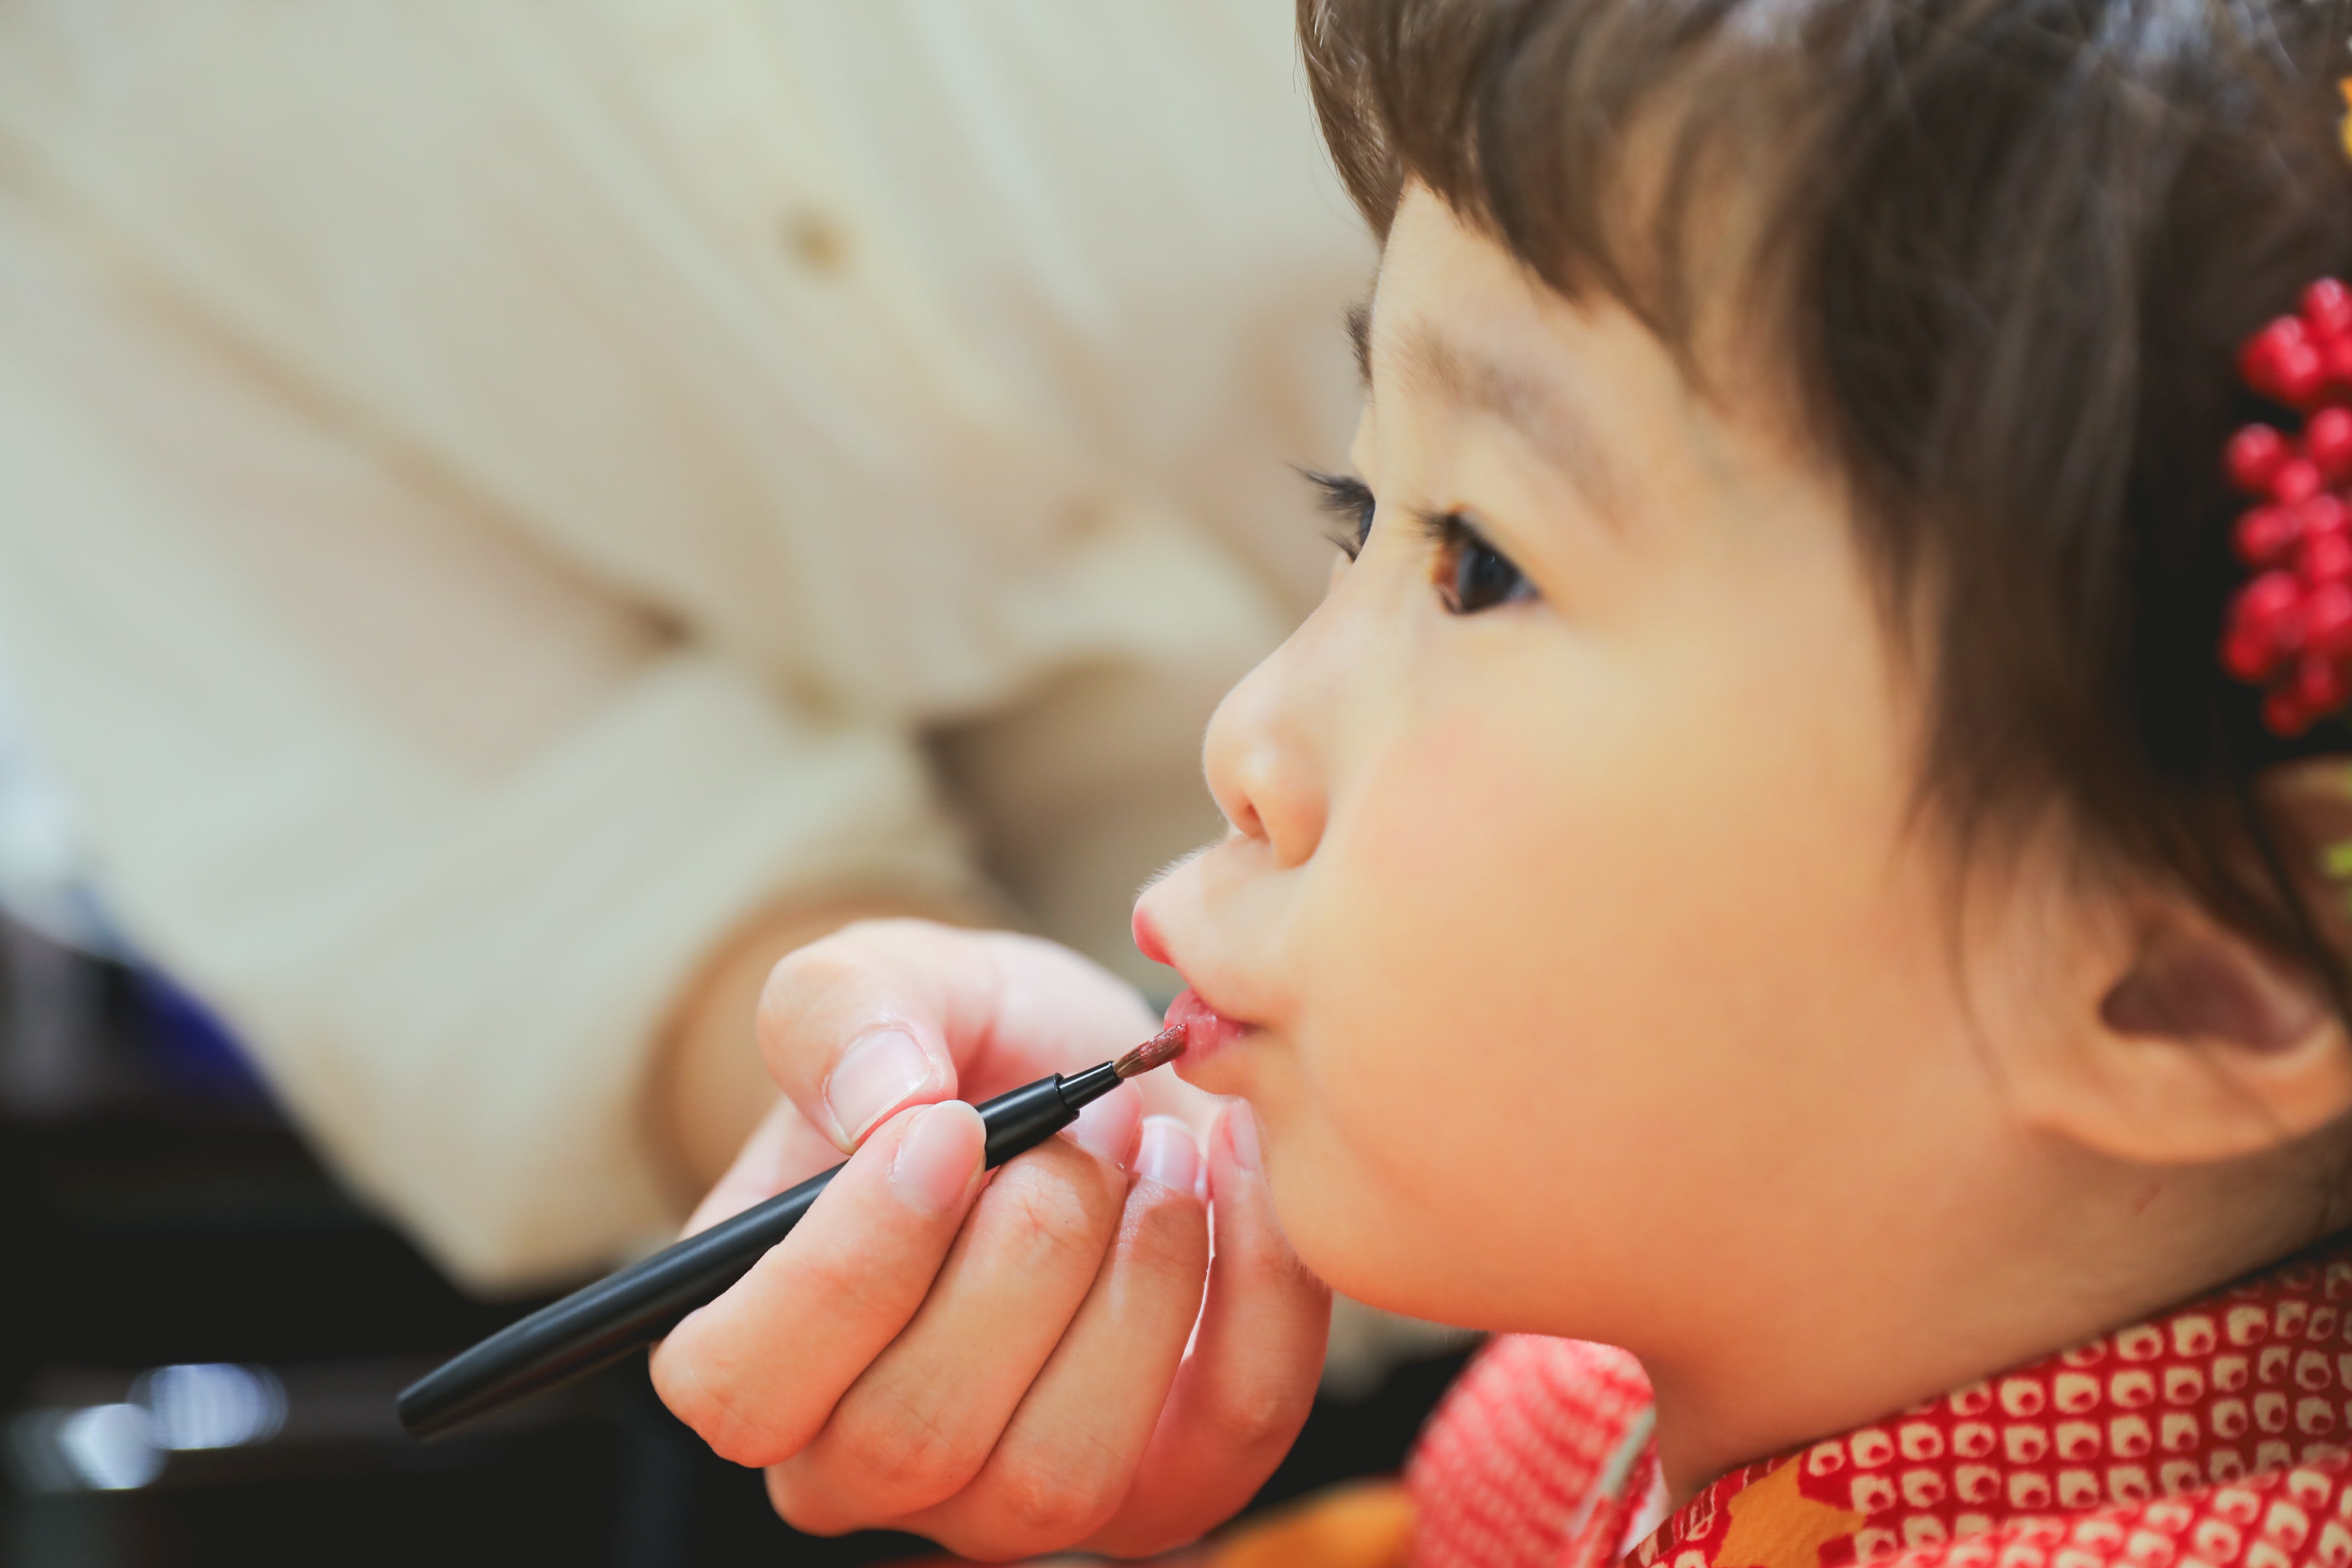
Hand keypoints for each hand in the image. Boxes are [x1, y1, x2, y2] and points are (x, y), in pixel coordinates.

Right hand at [649, 920, 1330, 1559]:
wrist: (1112, 1079)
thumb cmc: (969, 1048)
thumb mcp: (887, 981)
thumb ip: (842, 1012)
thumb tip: (886, 1100)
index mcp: (761, 1353)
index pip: (744, 1390)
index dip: (842, 1270)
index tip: (945, 1132)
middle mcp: (868, 1466)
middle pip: (915, 1434)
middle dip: (1022, 1253)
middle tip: (1080, 1130)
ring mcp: (1015, 1503)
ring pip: (1061, 1467)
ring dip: (1134, 1277)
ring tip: (1156, 1151)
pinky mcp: (1170, 1492)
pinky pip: (1228, 1430)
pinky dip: (1255, 1284)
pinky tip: (1234, 1164)